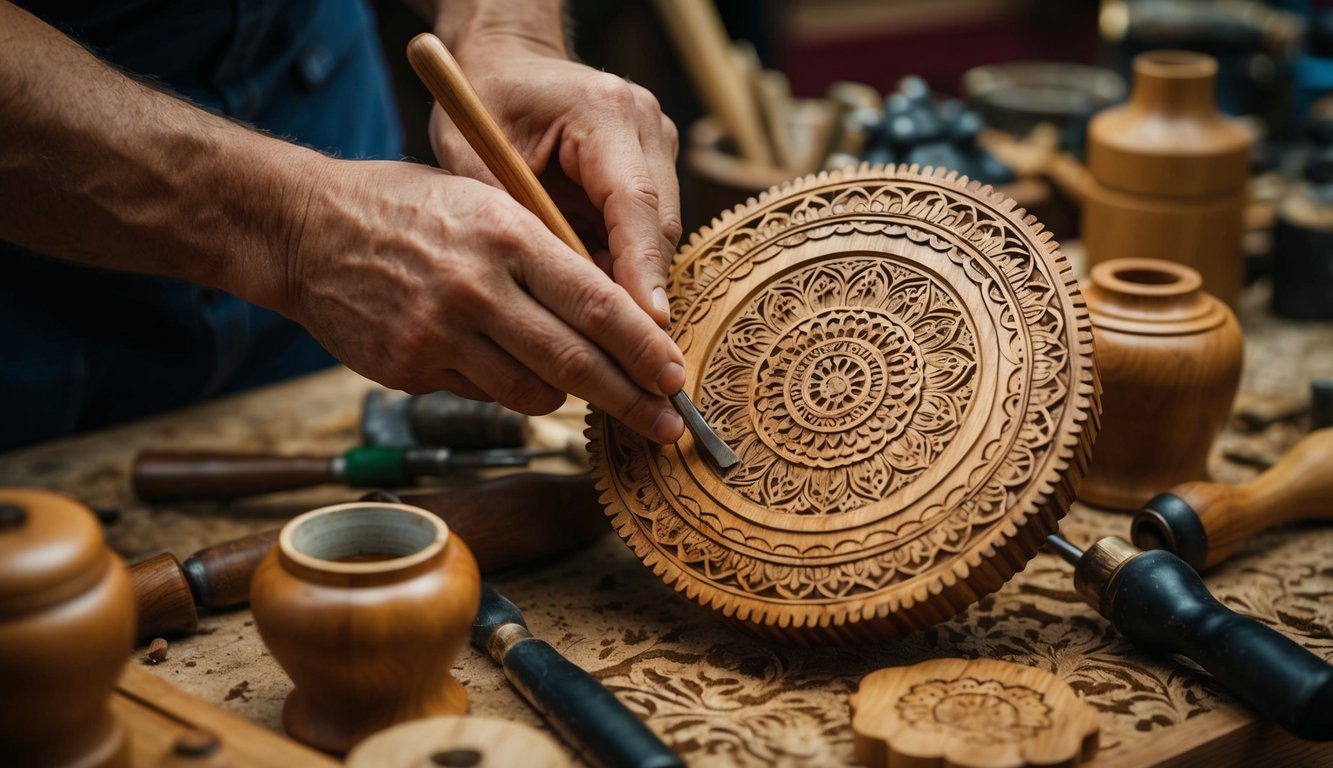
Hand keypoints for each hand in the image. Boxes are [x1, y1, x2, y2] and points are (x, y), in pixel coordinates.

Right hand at [280, 157, 685, 442]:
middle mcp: (475, 288)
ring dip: (567, 396)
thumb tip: (616, 313)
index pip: (595, 303)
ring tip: (581, 386)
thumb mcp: (485, 201)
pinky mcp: (411, 371)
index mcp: (505, 234)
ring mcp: (438, 335)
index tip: (675, 376)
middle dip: (631, 401)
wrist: (307, 230)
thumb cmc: (409, 209)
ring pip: (532, 393)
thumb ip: (545, 253)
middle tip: (668, 428)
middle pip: (574, 364)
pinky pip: (484, 396)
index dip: (643, 348)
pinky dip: (506, 387)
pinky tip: (498, 362)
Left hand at [427, 40, 680, 328]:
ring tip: (616, 343)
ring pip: (660, 234)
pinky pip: (648, 230)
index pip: (635, 205)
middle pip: (660, 226)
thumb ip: (516, 221)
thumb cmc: (481, 103)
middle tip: (637, 359)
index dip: (641, 273)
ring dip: (636, 285)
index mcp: (603, 112)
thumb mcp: (475, 157)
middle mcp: (644, 124)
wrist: (506, 60)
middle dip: (646, 295)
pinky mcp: (655, 163)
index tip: (647, 329)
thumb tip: (551, 298)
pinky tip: (605, 307)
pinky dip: (627, 268)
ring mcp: (657, 142)